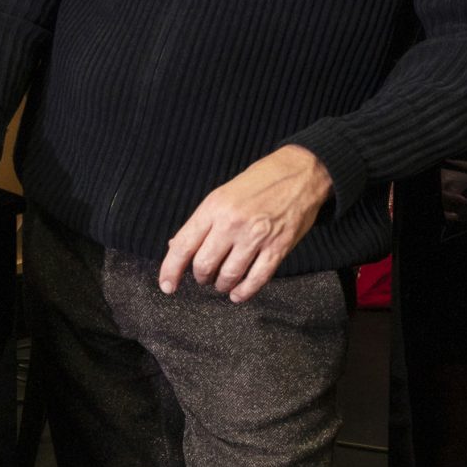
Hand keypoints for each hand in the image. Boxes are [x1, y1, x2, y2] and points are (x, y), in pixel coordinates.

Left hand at [159, 145, 333, 302]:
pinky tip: (238, 293)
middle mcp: (232, 223)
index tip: (166, 285)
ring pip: (228, 276)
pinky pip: (256, 280)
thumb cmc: (259, 182)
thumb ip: (201, 222)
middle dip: (200, 277)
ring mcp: (256, 237)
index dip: (171, 270)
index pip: (184, 245)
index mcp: (214, 207)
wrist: (300, 173)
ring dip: (221, 286)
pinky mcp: (278, 248)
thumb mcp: (222, 194)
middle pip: (204, 265)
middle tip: (205, 276)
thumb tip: (177, 246)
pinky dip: (244, 292)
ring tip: (222, 283)